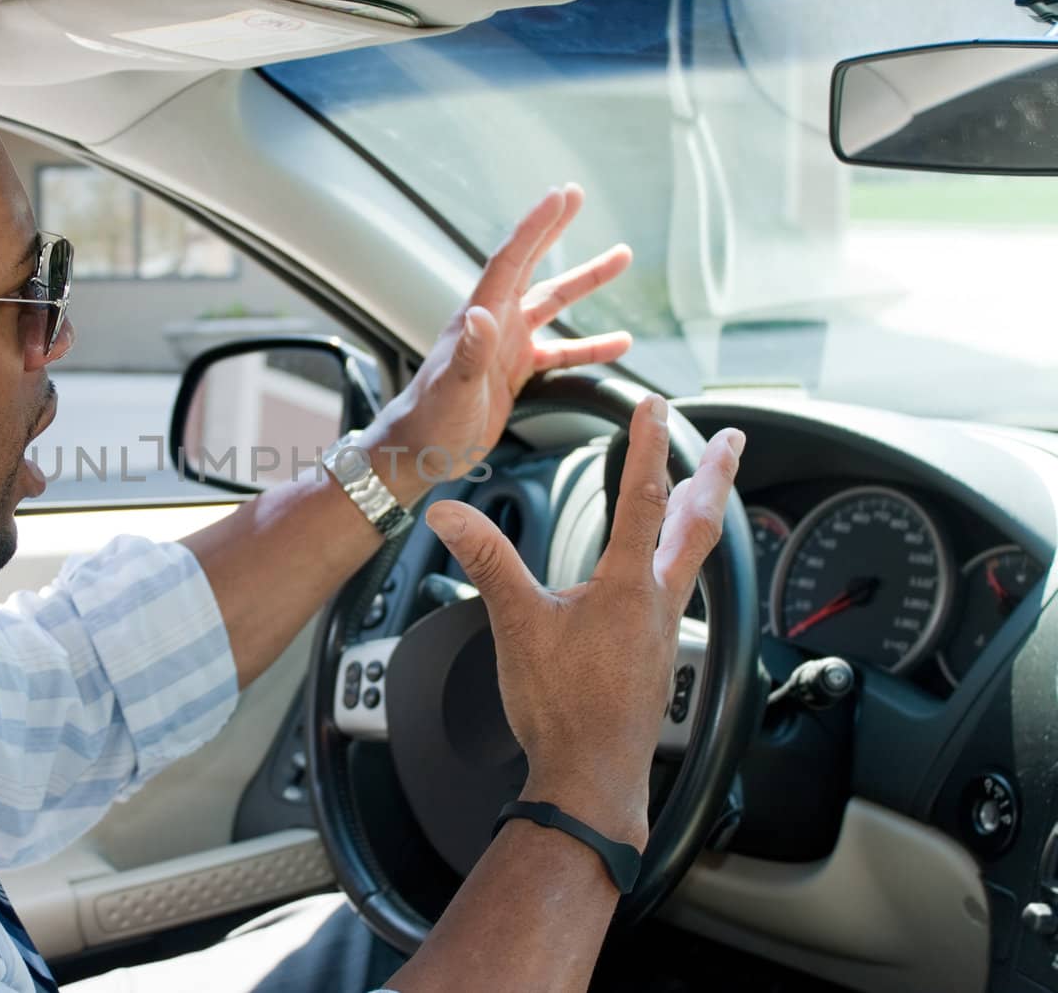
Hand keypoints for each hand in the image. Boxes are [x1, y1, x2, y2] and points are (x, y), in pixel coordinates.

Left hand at [366, 185, 633, 503]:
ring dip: (584, 281)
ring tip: (621, 257)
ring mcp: (506, 346)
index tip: (560, 195)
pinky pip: (560, 353)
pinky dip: (590, 346)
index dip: (535, 227)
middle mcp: (494, 323)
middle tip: (576, 194)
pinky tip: (620, 342)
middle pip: (530, 265)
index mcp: (479, 318)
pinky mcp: (515, 372)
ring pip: (552, 304)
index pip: (510, 261)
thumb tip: (483, 314)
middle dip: (553, 230)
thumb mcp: (454, 388)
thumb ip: (471, 352)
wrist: (420, 451)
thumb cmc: (430, 420)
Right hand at [425, 396, 745, 847]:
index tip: (652, 405)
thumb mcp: (516, 624)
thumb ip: (487, 561)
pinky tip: (662, 573)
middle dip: (714, 475)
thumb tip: (450, 514)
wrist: (591, 777)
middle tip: (732, 441)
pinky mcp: (657, 656)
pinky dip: (680, 560)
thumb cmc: (563, 708)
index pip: (643, 498)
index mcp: (628, 587)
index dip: (647, 446)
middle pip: (698, 523)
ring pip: (692, 556)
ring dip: (700, 514)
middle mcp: (657, 602)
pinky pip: (678, 590)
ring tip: (703, 490)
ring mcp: (663, 630)